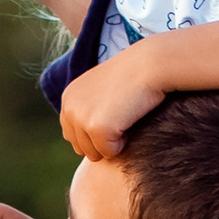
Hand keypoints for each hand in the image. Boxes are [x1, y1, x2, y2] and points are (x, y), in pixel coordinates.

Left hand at [58, 43, 167, 161]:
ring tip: (124, 117)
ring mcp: (81, 118)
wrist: (150, 65)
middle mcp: (69, 108)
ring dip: (112, 143)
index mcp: (68, 98)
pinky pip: (110, 153)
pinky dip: (123, 143)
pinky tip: (129, 120)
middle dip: (102, 141)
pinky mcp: (96, 128)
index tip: (114, 115)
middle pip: (81, 148)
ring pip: (94, 153)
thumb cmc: (132, 76)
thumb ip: (89, 108)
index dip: (95, 134)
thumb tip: (85, 134)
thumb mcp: (101, 89)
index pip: (73, 136)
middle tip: (120, 117)